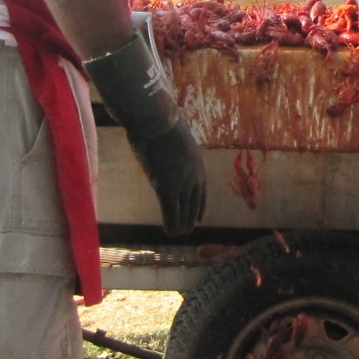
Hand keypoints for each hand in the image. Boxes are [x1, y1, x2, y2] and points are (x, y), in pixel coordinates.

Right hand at [132, 119, 206, 235]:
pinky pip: (169, 211)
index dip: (200, 206)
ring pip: (182, 210)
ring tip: (178, 234)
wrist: (157, 123)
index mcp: (198, 165)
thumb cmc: (163, 125)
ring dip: (180, 225)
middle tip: (188, 230)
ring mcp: (180, 184)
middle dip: (190, 218)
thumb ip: (178, 150)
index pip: (201, 191)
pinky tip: (168, 232)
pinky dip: (169, 223)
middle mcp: (193, 178)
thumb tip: (172, 149)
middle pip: (193, 203)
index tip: (199, 218)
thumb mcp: (178, 139)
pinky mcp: (166, 188)